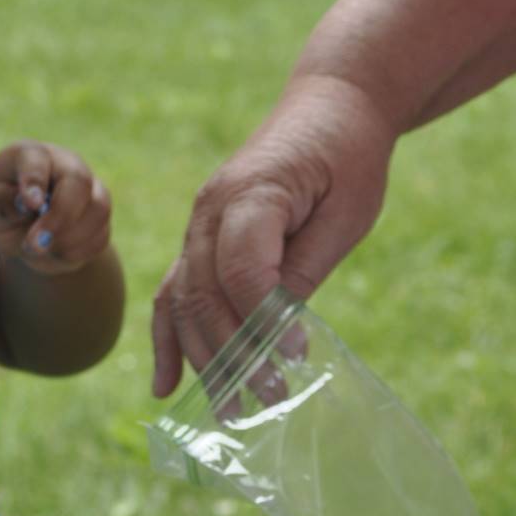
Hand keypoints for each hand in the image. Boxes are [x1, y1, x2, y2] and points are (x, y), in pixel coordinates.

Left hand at [0, 140, 111, 273]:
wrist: (21, 231)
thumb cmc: (1, 209)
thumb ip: (1, 202)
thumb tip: (24, 204)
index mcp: (31, 155)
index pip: (37, 160)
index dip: (35, 181)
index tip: (29, 204)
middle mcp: (66, 164)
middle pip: (79, 182)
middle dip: (59, 217)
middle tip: (35, 244)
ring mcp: (89, 187)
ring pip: (98, 209)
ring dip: (68, 239)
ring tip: (38, 250)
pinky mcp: (99, 215)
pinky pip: (100, 235)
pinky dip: (77, 252)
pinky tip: (54, 252)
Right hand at [151, 75, 394, 397]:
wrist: (328, 104)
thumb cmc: (348, 156)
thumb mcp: (347, 211)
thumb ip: (306, 267)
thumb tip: (281, 332)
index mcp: (250, 194)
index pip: (241, 270)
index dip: (263, 320)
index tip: (296, 357)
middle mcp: (208, 211)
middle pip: (204, 295)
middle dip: (231, 355)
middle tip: (264, 403)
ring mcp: (196, 225)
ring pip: (183, 302)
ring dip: (202, 359)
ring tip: (229, 410)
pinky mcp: (198, 239)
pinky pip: (172, 293)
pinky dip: (168, 339)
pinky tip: (167, 386)